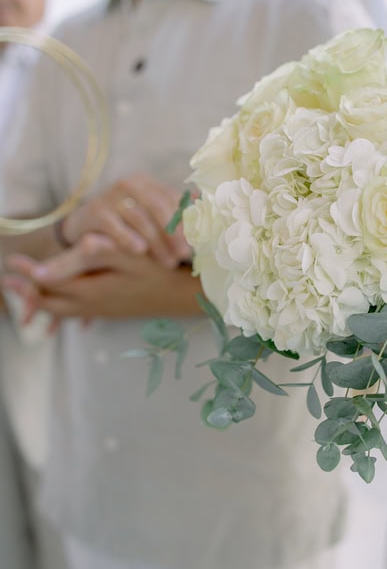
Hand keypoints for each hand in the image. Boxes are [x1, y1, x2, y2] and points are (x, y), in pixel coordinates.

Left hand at [3, 240, 202, 320]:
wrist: (188, 295)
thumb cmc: (161, 269)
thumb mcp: (124, 257)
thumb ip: (86, 257)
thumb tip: (47, 266)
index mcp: (91, 291)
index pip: (49, 284)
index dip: (29, 273)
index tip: (13, 262)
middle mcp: (93, 305)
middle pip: (52, 302)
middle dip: (29, 292)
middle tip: (10, 281)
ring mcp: (104, 310)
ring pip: (64, 310)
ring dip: (45, 299)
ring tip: (30, 290)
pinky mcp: (114, 310)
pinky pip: (79, 311)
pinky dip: (63, 305)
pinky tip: (66, 295)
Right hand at [60, 174, 190, 266]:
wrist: (84, 227)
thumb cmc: (126, 225)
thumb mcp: (150, 218)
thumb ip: (175, 216)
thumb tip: (206, 210)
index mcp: (148, 183)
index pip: (172, 200)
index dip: (187, 223)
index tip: (198, 244)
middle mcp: (130, 184)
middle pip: (158, 207)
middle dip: (174, 233)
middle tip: (184, 255)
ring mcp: (110, 196)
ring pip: (139, 218)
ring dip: (156, 242)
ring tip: (168, 262)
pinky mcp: (94, 211)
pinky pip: (114, 225)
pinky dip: (128, 238)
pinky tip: (140, 251)